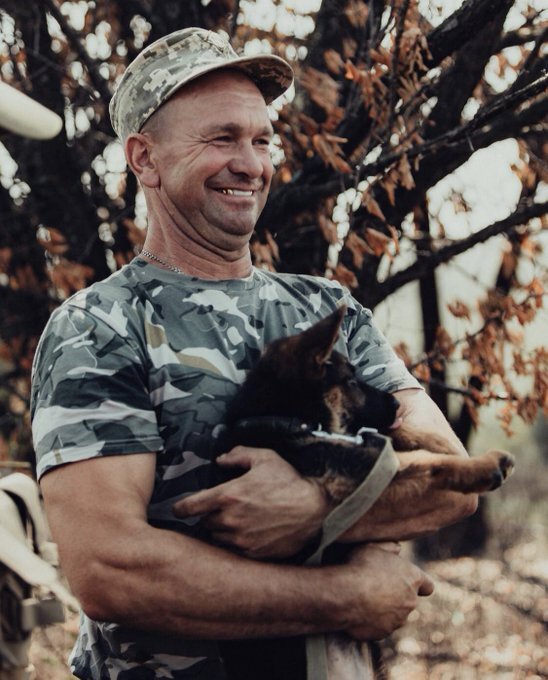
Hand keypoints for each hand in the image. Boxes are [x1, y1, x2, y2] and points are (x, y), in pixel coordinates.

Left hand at [172, 446, 331, 558]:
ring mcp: (241, 539)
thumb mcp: (265, 458)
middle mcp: (230, 520)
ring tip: (235, 521)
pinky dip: (235, 542)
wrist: (314, 512)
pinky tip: (248, 532)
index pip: (190, 506)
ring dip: (221, 530)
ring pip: (217, 538)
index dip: (181, 507)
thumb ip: (239, 454)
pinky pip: (233, 550)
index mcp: (229, 495)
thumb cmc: (290, 483)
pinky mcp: (252, 553)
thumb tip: (221, 459)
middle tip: (220, 509)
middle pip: (204, 523)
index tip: (180, 508)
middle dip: (208, 516)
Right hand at [340, 543, 433, 639]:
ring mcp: (397, 621)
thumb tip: (397, 548)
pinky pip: (378, 627)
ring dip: (384, 609)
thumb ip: (389, 547)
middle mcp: (410, 602)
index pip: (427, 586)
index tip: (406, 581)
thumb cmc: (360, 566)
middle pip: (408, 601)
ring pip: (394, 616)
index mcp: (412, 578)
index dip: (418, 584)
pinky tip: (357, 610)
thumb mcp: (374, 546)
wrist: (345, 594)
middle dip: (396, 596)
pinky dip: (371, 621)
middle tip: (375, 586)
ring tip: (363, 598)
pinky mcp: (382, 634)